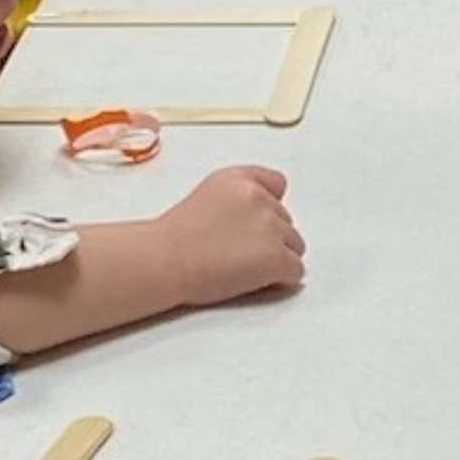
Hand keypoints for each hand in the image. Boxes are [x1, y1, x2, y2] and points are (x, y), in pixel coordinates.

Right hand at [154, 164, 306, 307]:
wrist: (164, 261)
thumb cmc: (176, 240)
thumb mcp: (208, 197)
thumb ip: (239, 198)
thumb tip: (259, 219)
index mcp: (241, 179)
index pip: (278, 184)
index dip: (267, 208)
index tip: (252, 225)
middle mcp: (259, 198)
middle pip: (286, 221)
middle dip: (269, 238)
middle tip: (237, 252)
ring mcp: (270, 227)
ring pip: (295, 246)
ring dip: (276, 258)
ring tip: (243, 267)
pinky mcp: (275, 257)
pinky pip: (296, 272)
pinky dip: (281, 280)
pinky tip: (254, 280)